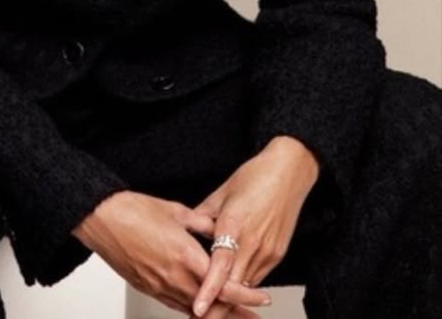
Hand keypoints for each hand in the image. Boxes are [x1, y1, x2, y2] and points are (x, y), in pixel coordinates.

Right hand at [73, 190, 271, 315]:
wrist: (101, 219)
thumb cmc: (133, 210)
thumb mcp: (175, 211)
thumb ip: (200, 223)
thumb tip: (217, 228)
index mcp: (185, 256)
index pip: (223, 284)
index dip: (246, 295)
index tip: (262, 299)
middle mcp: (174, 277)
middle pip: (213, 306)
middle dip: (236, 313)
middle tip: (254, 318)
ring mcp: (159, 286)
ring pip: (193, 310)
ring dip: (215, 314)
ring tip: (232, 317)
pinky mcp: (147, 288)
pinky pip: (175, 305)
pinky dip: (192, 308)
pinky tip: (200, 308)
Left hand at [192, 137, 319, 316]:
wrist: (289, 172)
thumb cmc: (255, 176)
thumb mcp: (221, 193)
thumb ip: (202, 216)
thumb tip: (187, 230)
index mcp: (233, 224)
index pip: (220, 267)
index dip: (208, 290)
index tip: (198, 308)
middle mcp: (253, 242)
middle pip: (233, 286)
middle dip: (217, 303)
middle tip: (200, 313)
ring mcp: (268, 250)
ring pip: (245, 285)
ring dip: (231, 296)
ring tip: (213, 304)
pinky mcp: (278, 254)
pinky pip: (257, 276)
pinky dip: (244, 283)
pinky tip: (233, 284)